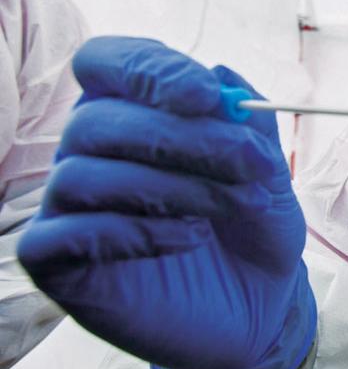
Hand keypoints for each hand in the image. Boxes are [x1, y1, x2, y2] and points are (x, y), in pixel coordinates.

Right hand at [18, 36, 314, 368]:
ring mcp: (66, 208)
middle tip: (246, 162)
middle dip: (182, 138)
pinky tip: (190, 238)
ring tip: (230, 206)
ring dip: (171, 187)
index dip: (148, 70)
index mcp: (131, 112)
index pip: (105, 62)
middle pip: (96, 119)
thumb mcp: (268, 170)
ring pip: (82, 174)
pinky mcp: (58, 263)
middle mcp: (88, 152)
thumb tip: (220, 72)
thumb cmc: (253, 228)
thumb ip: (248, 123)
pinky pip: (65, 233)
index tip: (206, 95)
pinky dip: (135, 231)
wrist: (260, 306)